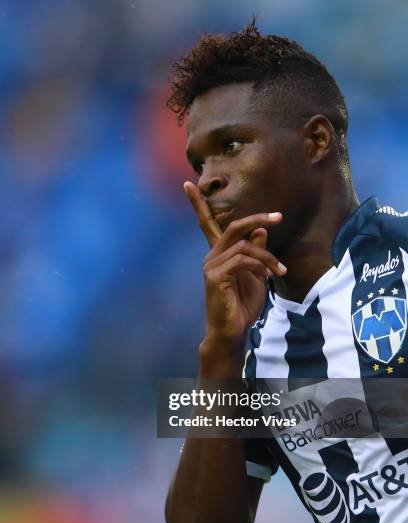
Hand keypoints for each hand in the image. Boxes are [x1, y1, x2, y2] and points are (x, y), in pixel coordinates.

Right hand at [184, 181, 286, 346]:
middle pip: (234, 227)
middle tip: (278, 217)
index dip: (197, 203)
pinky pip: (242, 260)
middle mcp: (212, 256)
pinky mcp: (214, 276)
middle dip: (258, 218)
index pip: (206, 223)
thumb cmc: (242, 305)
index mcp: (219, 253)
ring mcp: (211, 265)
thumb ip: (256, 252)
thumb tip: (259, 230)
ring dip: (267, 256)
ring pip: (244, 245)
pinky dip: (259, 265)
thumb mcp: (256, 275)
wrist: (233, 331)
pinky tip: (267, 276)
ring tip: (280, 270)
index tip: (186, 183)